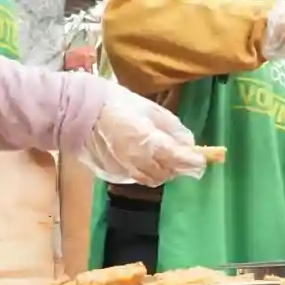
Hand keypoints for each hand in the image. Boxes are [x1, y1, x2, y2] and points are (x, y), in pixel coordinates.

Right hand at [79, 84, 206, 186]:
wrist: (80, 113)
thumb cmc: (117, 104)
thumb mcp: (150, 109)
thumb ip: (172, 128)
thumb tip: (188, 143)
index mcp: (149, 141)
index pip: (179, 159)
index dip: (194, 161)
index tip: (203, 159)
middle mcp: (139, 160)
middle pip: (169, 173)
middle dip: (179, 166)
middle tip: (183, 155)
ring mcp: (125, 169)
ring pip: (154, 179)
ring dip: (164, 171)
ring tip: (164, 157)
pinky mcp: (114, 174)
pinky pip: (138, 178)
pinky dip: (148, 172)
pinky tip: (145, 159)